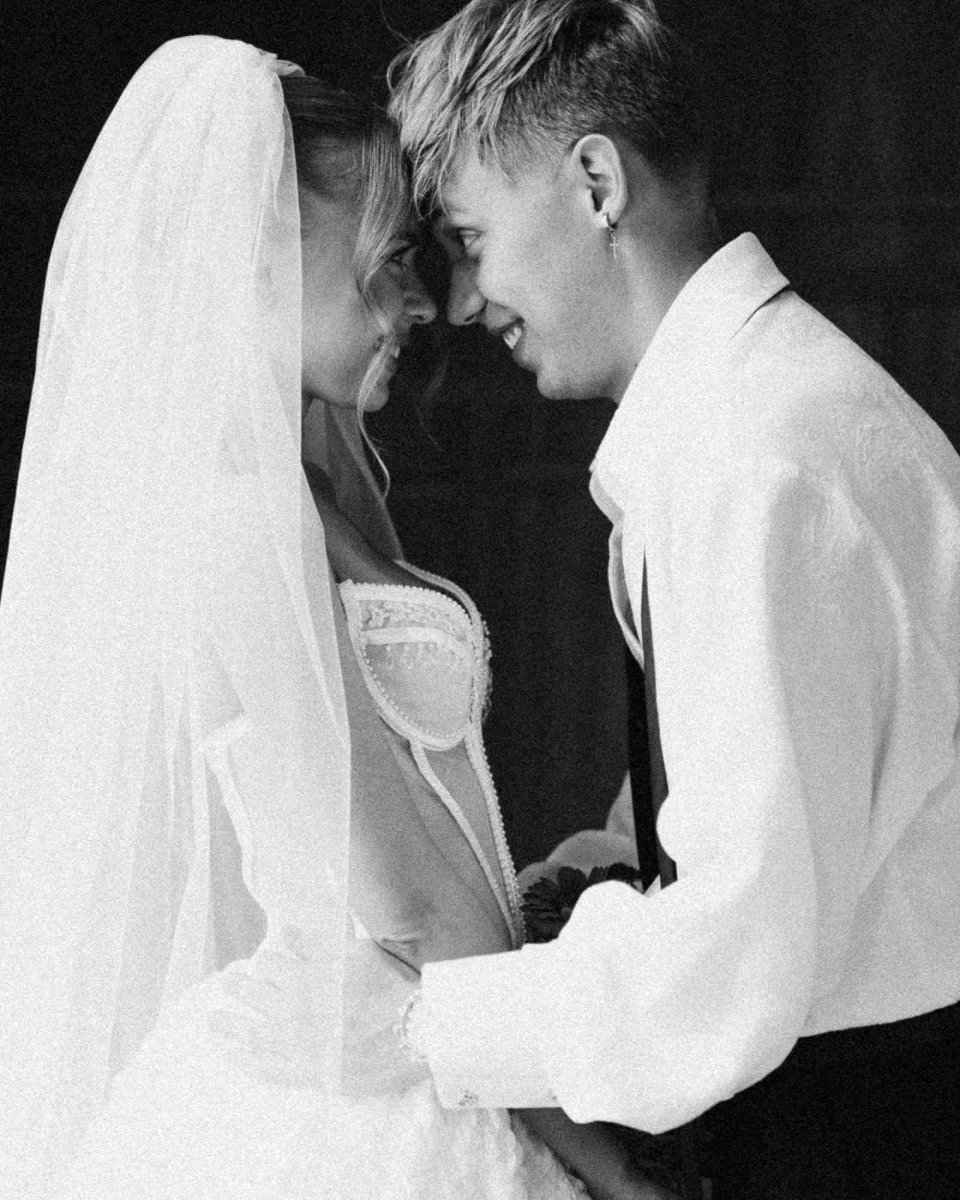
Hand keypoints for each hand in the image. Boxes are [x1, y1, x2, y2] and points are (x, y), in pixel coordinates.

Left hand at [209, 925, 429, 1095]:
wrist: (416, 1031)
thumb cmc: (390, 985)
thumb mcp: (354, 952)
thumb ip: (315, 942)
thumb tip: (283, 933)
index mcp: (304, 978)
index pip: (269, 964)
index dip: (266, 961)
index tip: (263, 963)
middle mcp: (293, 1013)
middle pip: (253, 995)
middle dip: (237, 986)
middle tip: (226, 982)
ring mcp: (298, 1047)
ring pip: (251, 1033)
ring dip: (228, 1024)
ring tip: (211, 1019)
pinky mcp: (309, 1074)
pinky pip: (267, 1070)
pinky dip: (245, 1062)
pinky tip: (230, 1055)